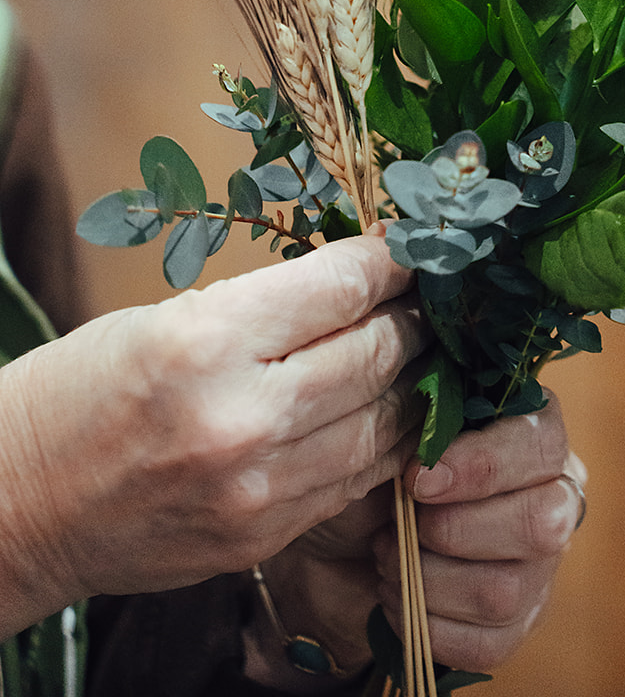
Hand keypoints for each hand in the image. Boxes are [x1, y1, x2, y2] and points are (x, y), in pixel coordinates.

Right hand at [0, 232, 425, 638]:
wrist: (17, 506)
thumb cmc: (83, 392)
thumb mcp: (167, 318)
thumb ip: (265, 306)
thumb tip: (357, 280)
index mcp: (206, 342)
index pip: (340, 288)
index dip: (389, 261)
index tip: (409, 246)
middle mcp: (240, 418)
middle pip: (376, 354)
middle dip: (411, 317)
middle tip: (426, 297)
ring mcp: (257, 488)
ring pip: (383, 423)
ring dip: (412, 382)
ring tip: (419, 351)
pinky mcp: (263, 536)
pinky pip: (354, 480)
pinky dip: (382, 441)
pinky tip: (386, 413)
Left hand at [247, 390, 583, 685]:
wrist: (336, 549)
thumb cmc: (375, 474)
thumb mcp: (393, 436)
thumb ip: (422, 427)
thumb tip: (430, 447)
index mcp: (531, 432)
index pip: (539, 443)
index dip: (481, 465)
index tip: (417, 478)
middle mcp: (553, 497)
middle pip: (542, 525)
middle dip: (455, 530)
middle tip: (402, 525)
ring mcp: (541, 568)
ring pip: (505, 591)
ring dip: (428, 581)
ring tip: (388, 561)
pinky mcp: (518, 626)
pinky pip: (487, 644)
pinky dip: (429, 627)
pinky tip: (400, 600)